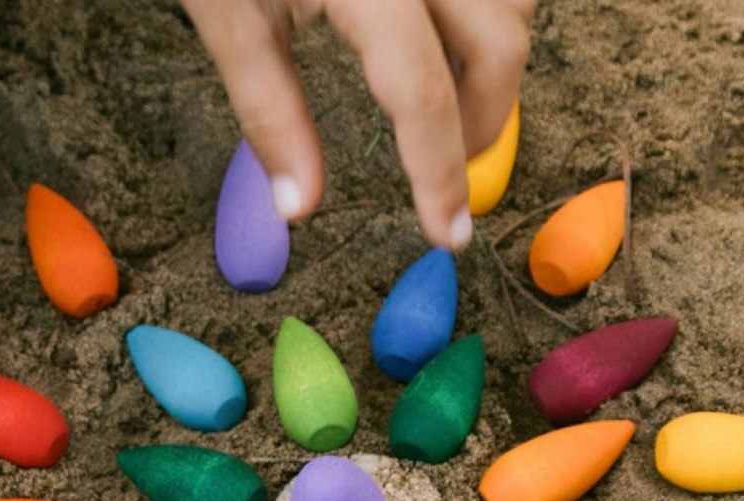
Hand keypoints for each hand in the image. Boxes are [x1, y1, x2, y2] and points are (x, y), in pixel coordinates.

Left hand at [182, 0, 533, 249]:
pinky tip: (449, 32)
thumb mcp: (228, 14)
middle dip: (482, 122)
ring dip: (491, 58)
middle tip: (445, 170)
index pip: (422, 94)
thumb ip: (269, 112)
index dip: (441, 174)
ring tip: (443, 96)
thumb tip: (300, 209)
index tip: (449, 234)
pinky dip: (489, 10)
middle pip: (500, 45)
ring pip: (515, 0)